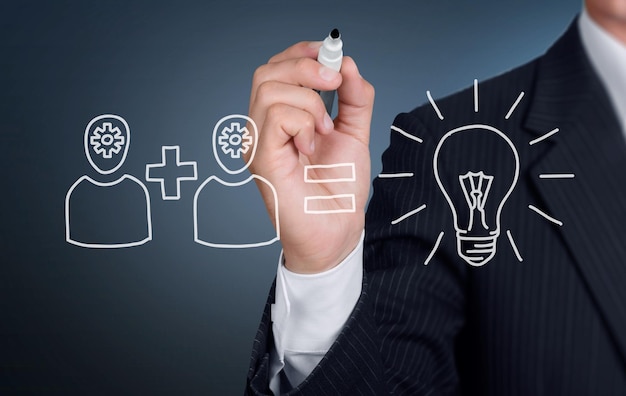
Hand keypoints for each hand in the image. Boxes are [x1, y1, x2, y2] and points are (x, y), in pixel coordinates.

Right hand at [247, 41, 373, 273]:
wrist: (337, 231)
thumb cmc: (339, 190)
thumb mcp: (354, 133)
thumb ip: (353, 98)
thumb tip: (347, 63)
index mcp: (281, 119)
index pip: (277, 69)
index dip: (303, 52)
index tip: (332, 53)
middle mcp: (263, 128)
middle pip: (267, 71)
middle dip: (305, 66)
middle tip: (334, 84)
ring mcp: (258, 143)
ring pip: (270, 89)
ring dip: (309, 101)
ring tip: (325, 130)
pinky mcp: (261, 159)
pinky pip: (276, 117)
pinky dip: (303, 123)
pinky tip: (313, 146)